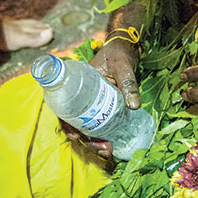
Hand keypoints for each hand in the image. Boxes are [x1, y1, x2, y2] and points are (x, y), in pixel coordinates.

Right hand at [61, 38, 140, 159]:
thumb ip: (128, 83)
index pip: (63, 107)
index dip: (65, 124)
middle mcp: (81, 96)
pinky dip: (102, 135)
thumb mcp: (123, 66)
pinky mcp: (102, 107)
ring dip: (94, 141)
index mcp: (77, 83)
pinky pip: (98, 124)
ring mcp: (91, 103)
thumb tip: (134, 106)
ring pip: (86, 126)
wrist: (127, 48)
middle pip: (75, 122)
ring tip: (108, 149)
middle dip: (86, 139)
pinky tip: (111, 143)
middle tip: (103, 147)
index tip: (75, 136)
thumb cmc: (120, 53)